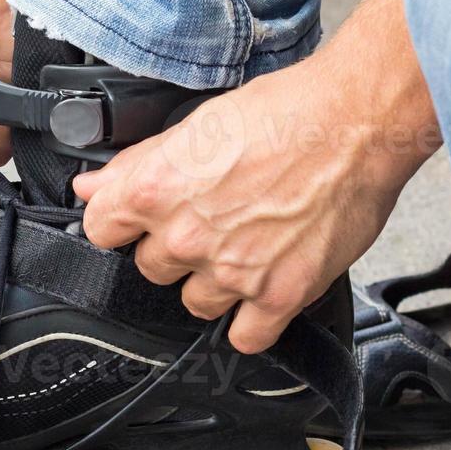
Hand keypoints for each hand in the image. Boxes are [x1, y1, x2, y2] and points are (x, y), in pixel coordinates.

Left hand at [76, 0, 439, 352]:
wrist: (358, 123)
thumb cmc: (288, 112)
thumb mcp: (198, 123)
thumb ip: (137, 163)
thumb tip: (92, 187)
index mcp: (157, 190)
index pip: (101, 230)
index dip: (123, 223)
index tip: (141, 220)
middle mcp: (188, 237)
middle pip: (151, 269)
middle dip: (175, 250)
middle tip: (214, 220)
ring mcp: (233, 272)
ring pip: (195, 304)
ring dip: (214, 284)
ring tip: (246, 248)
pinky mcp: (278, 296)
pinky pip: (245, 337)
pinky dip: (252, 322)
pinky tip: (262, 292)